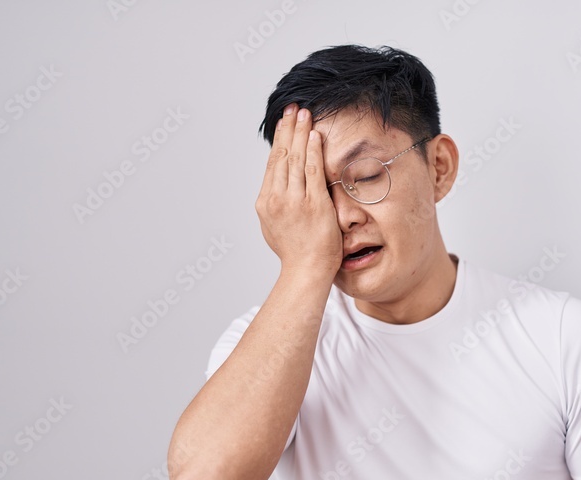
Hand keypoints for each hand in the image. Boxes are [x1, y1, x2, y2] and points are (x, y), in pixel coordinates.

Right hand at [255, 104, 343, 278]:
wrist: (306, 270)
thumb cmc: (295, 252)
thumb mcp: (274, 226)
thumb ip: (276, 204)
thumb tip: (278, 188)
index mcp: (265, 202)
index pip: (273, 163)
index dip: (279, 140)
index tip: (284, 122)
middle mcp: (277, 198)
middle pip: (282, 156)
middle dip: (288, 129)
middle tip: (294, 108)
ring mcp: (295, 201)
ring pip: (296, 159)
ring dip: (300, 133)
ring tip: (305, 114)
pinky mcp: (314, 204)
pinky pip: (313, 171)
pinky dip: (313, 151)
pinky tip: (314, 136)